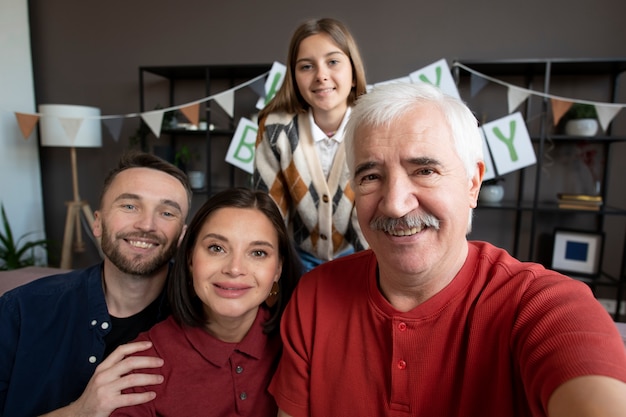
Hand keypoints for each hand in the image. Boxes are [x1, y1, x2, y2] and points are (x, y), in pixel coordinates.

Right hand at [41, 341, 163, 416]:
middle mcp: (103, 375)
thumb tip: (138, 362)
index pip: (120, 351)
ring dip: (149, 378)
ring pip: (132, 379)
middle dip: (148, 361)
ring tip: (160, 379)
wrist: (78, 414)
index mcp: (102, 367)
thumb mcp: (102, 378)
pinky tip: (152, 395)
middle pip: (129, 362)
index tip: (150, 344)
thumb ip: (115, 369)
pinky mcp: (107, 402)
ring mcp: (104, 389)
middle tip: (161, 362)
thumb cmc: (94, 395)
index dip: (136, 346)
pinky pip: (130, 397)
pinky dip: (143, 396)